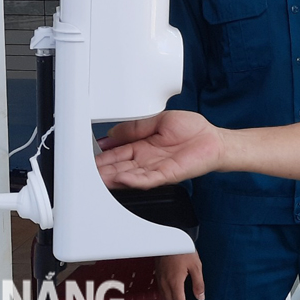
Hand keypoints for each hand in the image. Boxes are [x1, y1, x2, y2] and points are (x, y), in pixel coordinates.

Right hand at [95, 110, 224, 188]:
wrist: (214, 140)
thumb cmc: (193, 130)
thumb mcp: (158, 120)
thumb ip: (136, 127)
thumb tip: (113, 132)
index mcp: (142, 146)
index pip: (117, 153)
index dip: (102, 155)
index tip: (86, 157)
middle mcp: (146, 160)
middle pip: (119, 167)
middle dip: (102, 171)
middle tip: (84, 174)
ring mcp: (155, 169)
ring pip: (129, 176)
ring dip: (113, 178)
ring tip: (97, 179)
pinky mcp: (167, 175)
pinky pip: (148, 179)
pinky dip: (134, 179)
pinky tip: (122, 179)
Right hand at [156, 252, 204, 299]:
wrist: (170, 237)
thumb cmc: (183, 249)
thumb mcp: (196, 266)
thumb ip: (198, 283)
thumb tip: (200, 297)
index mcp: (174, 282)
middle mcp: (165, 284)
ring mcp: (160, 280)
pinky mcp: (159, 276)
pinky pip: (162, 294)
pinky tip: (176, 299)